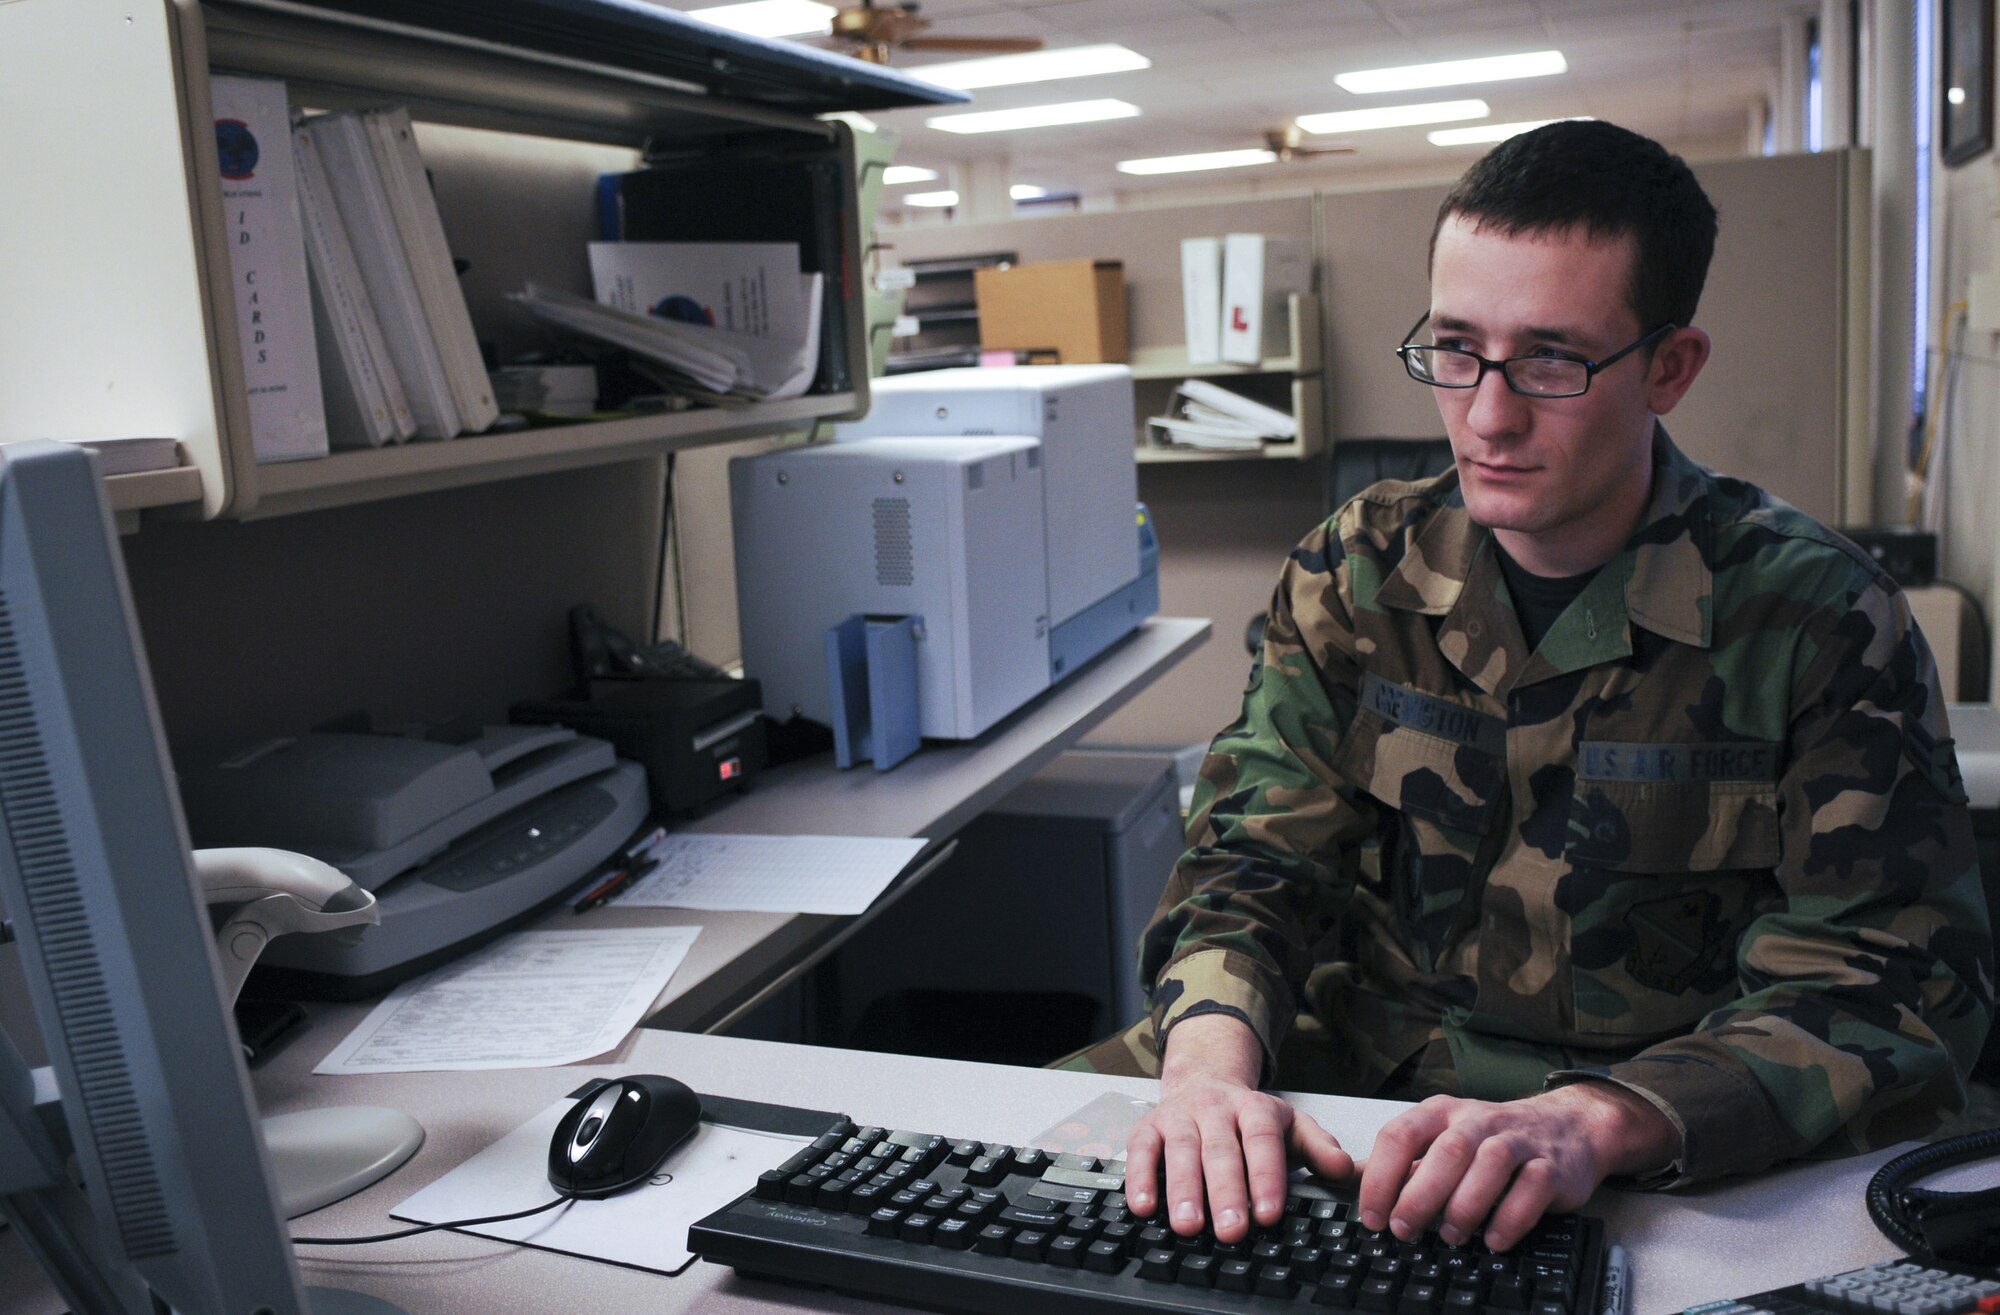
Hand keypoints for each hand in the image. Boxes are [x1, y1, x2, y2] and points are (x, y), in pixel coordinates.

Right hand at [1123, 1013, 1353, 1243]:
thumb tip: (1346, 1170)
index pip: (1262, 1139)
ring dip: (1183, 1190)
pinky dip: (1140, 1177)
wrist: (1204, 1079)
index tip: (1269, 1212)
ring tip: (1189, 1226)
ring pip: (1180, 1150)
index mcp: (1255, 1109)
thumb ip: (1319, 1148)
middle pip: (1220, 1150)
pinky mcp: (1148, 1126)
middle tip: (1232, 1230)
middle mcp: (1215, 1108)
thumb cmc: (1250, 1120)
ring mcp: (1179, 1116)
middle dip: (1226, 1192)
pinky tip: (1144, 1205)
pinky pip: (1140, 1150)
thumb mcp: (1291, 1127)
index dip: (1265, 1176)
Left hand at [1354, 1081, 1678, 1251]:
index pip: (1401, 1135)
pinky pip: (1532, 1187)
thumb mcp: (1443, 1137)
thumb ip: (1403, 1159)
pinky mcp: (1552, 1165)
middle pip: (1445, 1150)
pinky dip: (1511, 1216)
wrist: (1568, 1125)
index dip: (1381, 1177)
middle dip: (1419, 1193)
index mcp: (1442, 1113)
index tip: (1371, 1216)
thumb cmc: (1494, 1138)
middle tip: (1403, 1230)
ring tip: (1449, 1236)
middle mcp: (1478, 1121)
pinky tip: (1494, 1240)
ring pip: (1489, 1163)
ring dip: (1465, 1204)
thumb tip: (1351, 1178)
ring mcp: (1518, 1140)